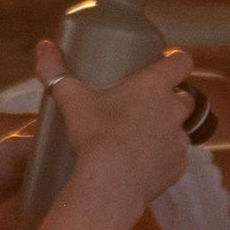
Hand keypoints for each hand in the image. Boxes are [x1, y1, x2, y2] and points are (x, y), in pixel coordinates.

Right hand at [34, 31, 203, 210]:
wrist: (111, 183)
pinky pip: (175, 158)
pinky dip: (163, 159)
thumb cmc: (95, 133)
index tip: (162, 67)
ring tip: (141, 138)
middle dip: (171, 99)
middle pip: (186, 97)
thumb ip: (55, 71)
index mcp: (155, 86)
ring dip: (166, 130)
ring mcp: (180, 140)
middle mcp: (175, 110)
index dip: (175, 62)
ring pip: (181, 129)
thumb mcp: (71, 98)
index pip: (182, 61)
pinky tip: (143, 164)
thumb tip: (42, 46)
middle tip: (144, 106)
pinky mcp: (179, 167)